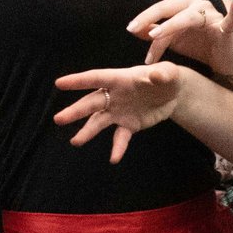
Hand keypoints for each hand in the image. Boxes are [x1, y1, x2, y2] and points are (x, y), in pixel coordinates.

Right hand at [52, 63, 187, 163]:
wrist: (174, 94)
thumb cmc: (167, 77)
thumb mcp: (169, 73)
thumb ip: (163, 74)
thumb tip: (155, 77)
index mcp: (120, 79)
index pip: (96, 78)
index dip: (78, 81)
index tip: (59, 84)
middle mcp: (114, 96)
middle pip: (92, 103)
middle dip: (76, 111)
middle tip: (59, 119)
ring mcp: (119, 112)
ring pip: (99, 122)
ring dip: (87, 132)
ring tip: (75, 142)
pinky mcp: (129, 125)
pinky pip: (120, 138)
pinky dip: (117, 148)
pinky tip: (114, 159)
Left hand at [129, 0, 232, 74]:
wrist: (224, 59)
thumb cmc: (199, 46)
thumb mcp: (173, 40)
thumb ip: (155, 33)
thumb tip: (134, 29)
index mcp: (184, 5)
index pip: (161, 9)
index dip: (144, 17)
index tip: (130, 28)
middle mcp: (198, 5)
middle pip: (171, 9)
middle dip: (152, 19)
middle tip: (135, 30)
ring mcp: (212, 15)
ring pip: (188, 18)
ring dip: (171, 27)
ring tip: (155, 36)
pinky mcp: (226, 28)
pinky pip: (231, 19)